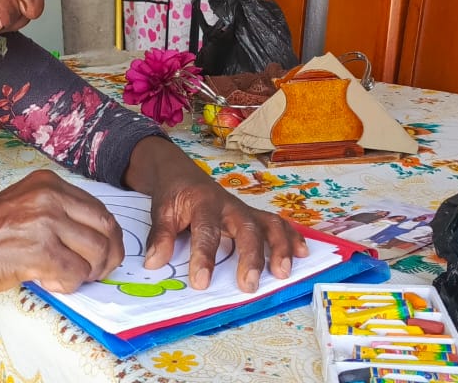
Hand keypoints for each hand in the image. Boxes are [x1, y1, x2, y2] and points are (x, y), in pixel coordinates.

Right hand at [0, 170, 124, 293]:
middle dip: (109, 254)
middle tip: (100, 271)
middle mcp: (50, 197)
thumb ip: (58, 213)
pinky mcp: (41, 251)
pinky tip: (51, 283)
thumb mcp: (25, 205)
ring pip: (96, 252)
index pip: (98, 208)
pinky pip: (76, 273)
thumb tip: (92, 238)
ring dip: (89, 272)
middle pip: (105, 227)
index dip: (108, 235)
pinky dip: (69, 285)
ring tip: (69, 278)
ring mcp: (46, 223)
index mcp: (48, 183)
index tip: (104, 251)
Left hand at [124, 137, 307, 292]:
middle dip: (250, 257)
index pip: (206, 231)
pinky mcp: (252, 215)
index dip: (204, 257)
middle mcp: (228, 205)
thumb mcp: (161, 211)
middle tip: (248, 285)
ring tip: (282, 273)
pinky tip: (303, 254)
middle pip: (246, 228)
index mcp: (203, 203)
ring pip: (268, 224)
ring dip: (279, 248)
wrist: (181, 172)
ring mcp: (244, 210)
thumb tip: (154, 263)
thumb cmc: (173, 195)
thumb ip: (161, 236)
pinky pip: (277, 223)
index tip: (201, 282)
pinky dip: (292, 237)